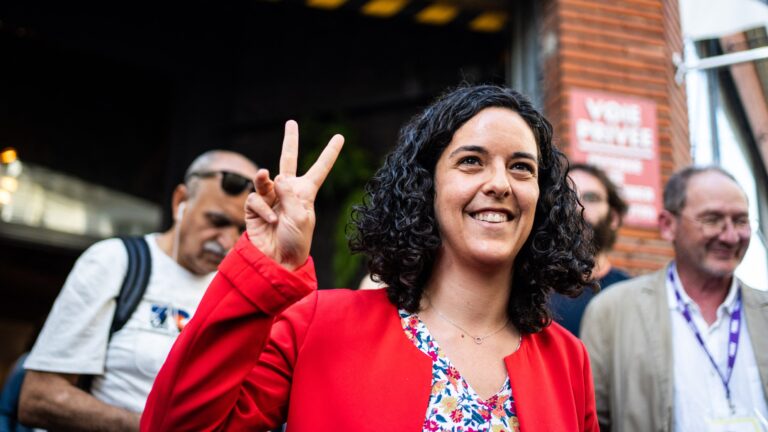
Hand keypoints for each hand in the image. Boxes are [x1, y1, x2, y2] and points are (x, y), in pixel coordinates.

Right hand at [245, 120, 343, 269]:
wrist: (278, 262)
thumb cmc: (296, 243)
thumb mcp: (301, 218)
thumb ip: (290, 195)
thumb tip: (275, 176)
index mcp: (306, 193)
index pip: (319, 169)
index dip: (329, 153)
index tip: (339, 137)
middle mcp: (288, 192)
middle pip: (288, 161)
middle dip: (290, 142)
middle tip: (292, 123)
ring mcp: (270, 199)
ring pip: (264, 177)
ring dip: (264, 179)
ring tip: (265, 177)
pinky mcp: (254, 209)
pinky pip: (256, 199)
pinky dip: (262, 208)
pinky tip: (270, 219)